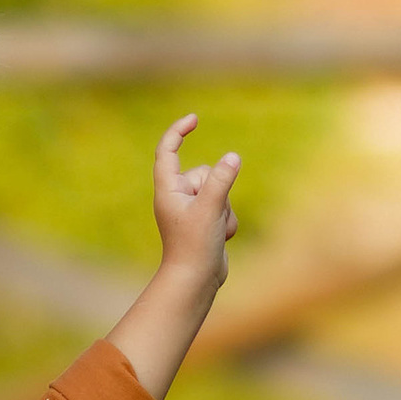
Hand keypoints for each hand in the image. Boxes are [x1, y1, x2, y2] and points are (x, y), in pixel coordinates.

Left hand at [106, 113, 244, 399]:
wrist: (196, 280)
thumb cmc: (195, 246)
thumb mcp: (211, 208)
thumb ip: (222, 181)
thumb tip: (232, 156)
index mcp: (167, 190)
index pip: (168, 151)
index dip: (178, 132)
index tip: (194, 119)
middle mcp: (176, 196)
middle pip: (205, 172)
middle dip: (217, 190)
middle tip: (209, 216)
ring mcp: (191, 209)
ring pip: (219, 191)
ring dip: (224, 209)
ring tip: (214, 231)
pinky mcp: (204, 221)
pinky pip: (224, 208)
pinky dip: (227, 221)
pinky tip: (220, 238)